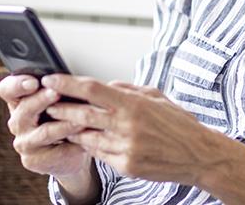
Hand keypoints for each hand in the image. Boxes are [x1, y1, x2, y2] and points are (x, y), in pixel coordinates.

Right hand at [0, 74, 90, 177]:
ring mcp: (24, 143)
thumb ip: (59, 90)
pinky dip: (73, 144)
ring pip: (44, 132)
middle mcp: (17, 121)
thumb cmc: (64, 119)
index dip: (17, 85)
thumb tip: (72, 79)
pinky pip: (56, 152)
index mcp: (19, 101)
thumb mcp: (61, 101)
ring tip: (81, 120)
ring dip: (64, 125)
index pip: (7, 89)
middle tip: (57, 93)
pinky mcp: (33, 161)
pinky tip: (86, 140)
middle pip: (25, 109)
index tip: (33, 82)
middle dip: (42, 100)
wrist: (69, 152)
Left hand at [40, 74, 227, 186]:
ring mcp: (125, 148)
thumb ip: (127, 90)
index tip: (51, 79)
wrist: (198, 155)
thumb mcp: (155, 96)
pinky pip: (98, 153)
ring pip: (86, 136)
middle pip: (81, 114)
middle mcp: (127, 125)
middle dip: (59, 107)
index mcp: (134, 104)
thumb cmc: (178, 123)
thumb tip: (103, 85)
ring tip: (59, 120)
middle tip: (46, 102)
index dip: (67, 83)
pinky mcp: (125, 165)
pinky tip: (82, 138)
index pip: (92, 89)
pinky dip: (88, 144)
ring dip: (70, 128)